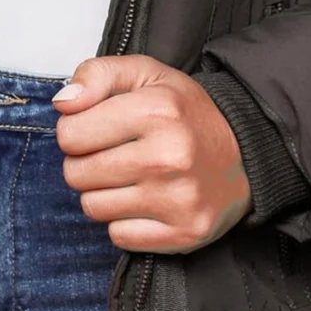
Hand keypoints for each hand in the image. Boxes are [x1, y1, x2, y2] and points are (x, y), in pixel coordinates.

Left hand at [50, 54, 251, 253]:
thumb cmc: (185, 113)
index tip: (98, 129)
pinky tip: (146, 201)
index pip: (70, 134)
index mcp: (157, 110)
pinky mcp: (184, 233)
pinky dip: (124, 221)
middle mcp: (169, 157)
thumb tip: (63, 102)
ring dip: (103, 193)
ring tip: (130, 177)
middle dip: (86, 163)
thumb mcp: (146, 74)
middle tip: (114, 154)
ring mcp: (178, 199)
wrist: (247, 153)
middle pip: (76, 174)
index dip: (77, 130)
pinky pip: (118, 236)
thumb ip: (98, 74)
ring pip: (93, 207)